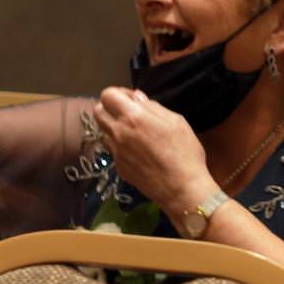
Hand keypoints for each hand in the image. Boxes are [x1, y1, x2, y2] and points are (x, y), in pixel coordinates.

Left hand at [92, 87, 213, 214]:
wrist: (182, 190)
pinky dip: (120, 144)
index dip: (119, 93)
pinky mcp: (118, 167)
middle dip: (110, 108)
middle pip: (98, 111)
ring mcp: (116, 152)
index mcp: (133, 117)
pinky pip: (112, 149)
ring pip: (103, 131)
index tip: (132, 100)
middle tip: (129, 113)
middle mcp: (119, 133)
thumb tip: (137, 98)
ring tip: (134, 132)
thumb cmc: (185, 153)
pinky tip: (138, 150)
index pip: (107, 95)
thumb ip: (153, 107)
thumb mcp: (176, 121)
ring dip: (113, 126)